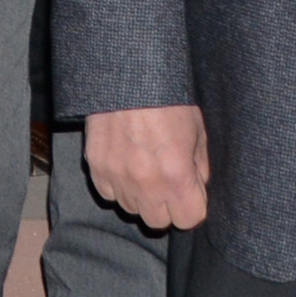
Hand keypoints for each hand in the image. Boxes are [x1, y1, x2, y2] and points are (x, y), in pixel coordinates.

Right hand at [84, 105, 209, 231]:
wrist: (129, 74)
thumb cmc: (167, 97)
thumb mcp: (197, 129)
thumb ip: (199, 166)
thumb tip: (197, 185)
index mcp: (176, 174)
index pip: (189, 220)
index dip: (193, 206)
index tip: (190, 192)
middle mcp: (145, 182)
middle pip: (158, 222)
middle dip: (166, 206)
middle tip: (167, 182)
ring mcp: (117, 175)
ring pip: (131, 209)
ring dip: (140, 196)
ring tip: (144, 168)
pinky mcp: (96, 166)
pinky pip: (108, 193)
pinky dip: (117, 184)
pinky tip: (125, 163)